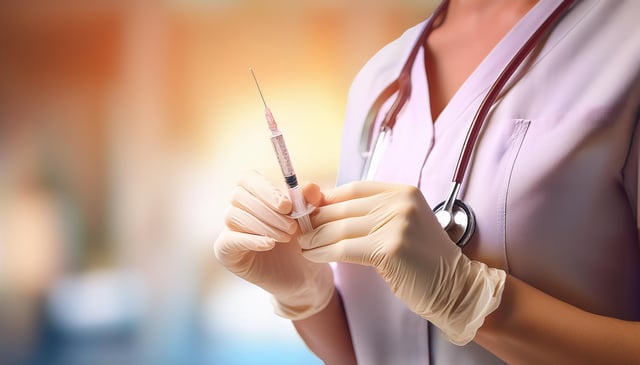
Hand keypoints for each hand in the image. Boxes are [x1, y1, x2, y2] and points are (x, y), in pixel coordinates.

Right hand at [214, 170, 333, 319]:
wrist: (302, 276)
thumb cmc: (303, 241)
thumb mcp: (311, 218)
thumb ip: (311, 200)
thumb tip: (309, 186)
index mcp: (254, 194)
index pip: (247, 179)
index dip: (266, 189)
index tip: (287, 206)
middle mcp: (237, 208)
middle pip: (239, 196)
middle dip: (268, 211)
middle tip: (292, 227)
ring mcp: (229, 229)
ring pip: (234, 216)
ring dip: (264, 226)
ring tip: (287, 237)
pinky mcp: (225, 251)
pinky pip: (230, 239)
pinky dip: (251, 240)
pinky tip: (270, 244)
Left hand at [299, 181, 504, 344]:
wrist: (453, 287)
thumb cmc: (422, 260)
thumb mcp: (400, 225)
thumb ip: (370, 213)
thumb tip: (324, 208)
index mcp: (402, 191)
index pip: (354, 188)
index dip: (327, 199)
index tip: (309, 210)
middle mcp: (400, 202)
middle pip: (343, 207)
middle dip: (316, 220)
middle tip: (299, 231)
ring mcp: (397, 223)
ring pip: (340, 228)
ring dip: (316, 238)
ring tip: (303, 246)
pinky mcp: (390, 247)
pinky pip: (344, 248)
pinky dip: (324, 253)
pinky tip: (314, 256)